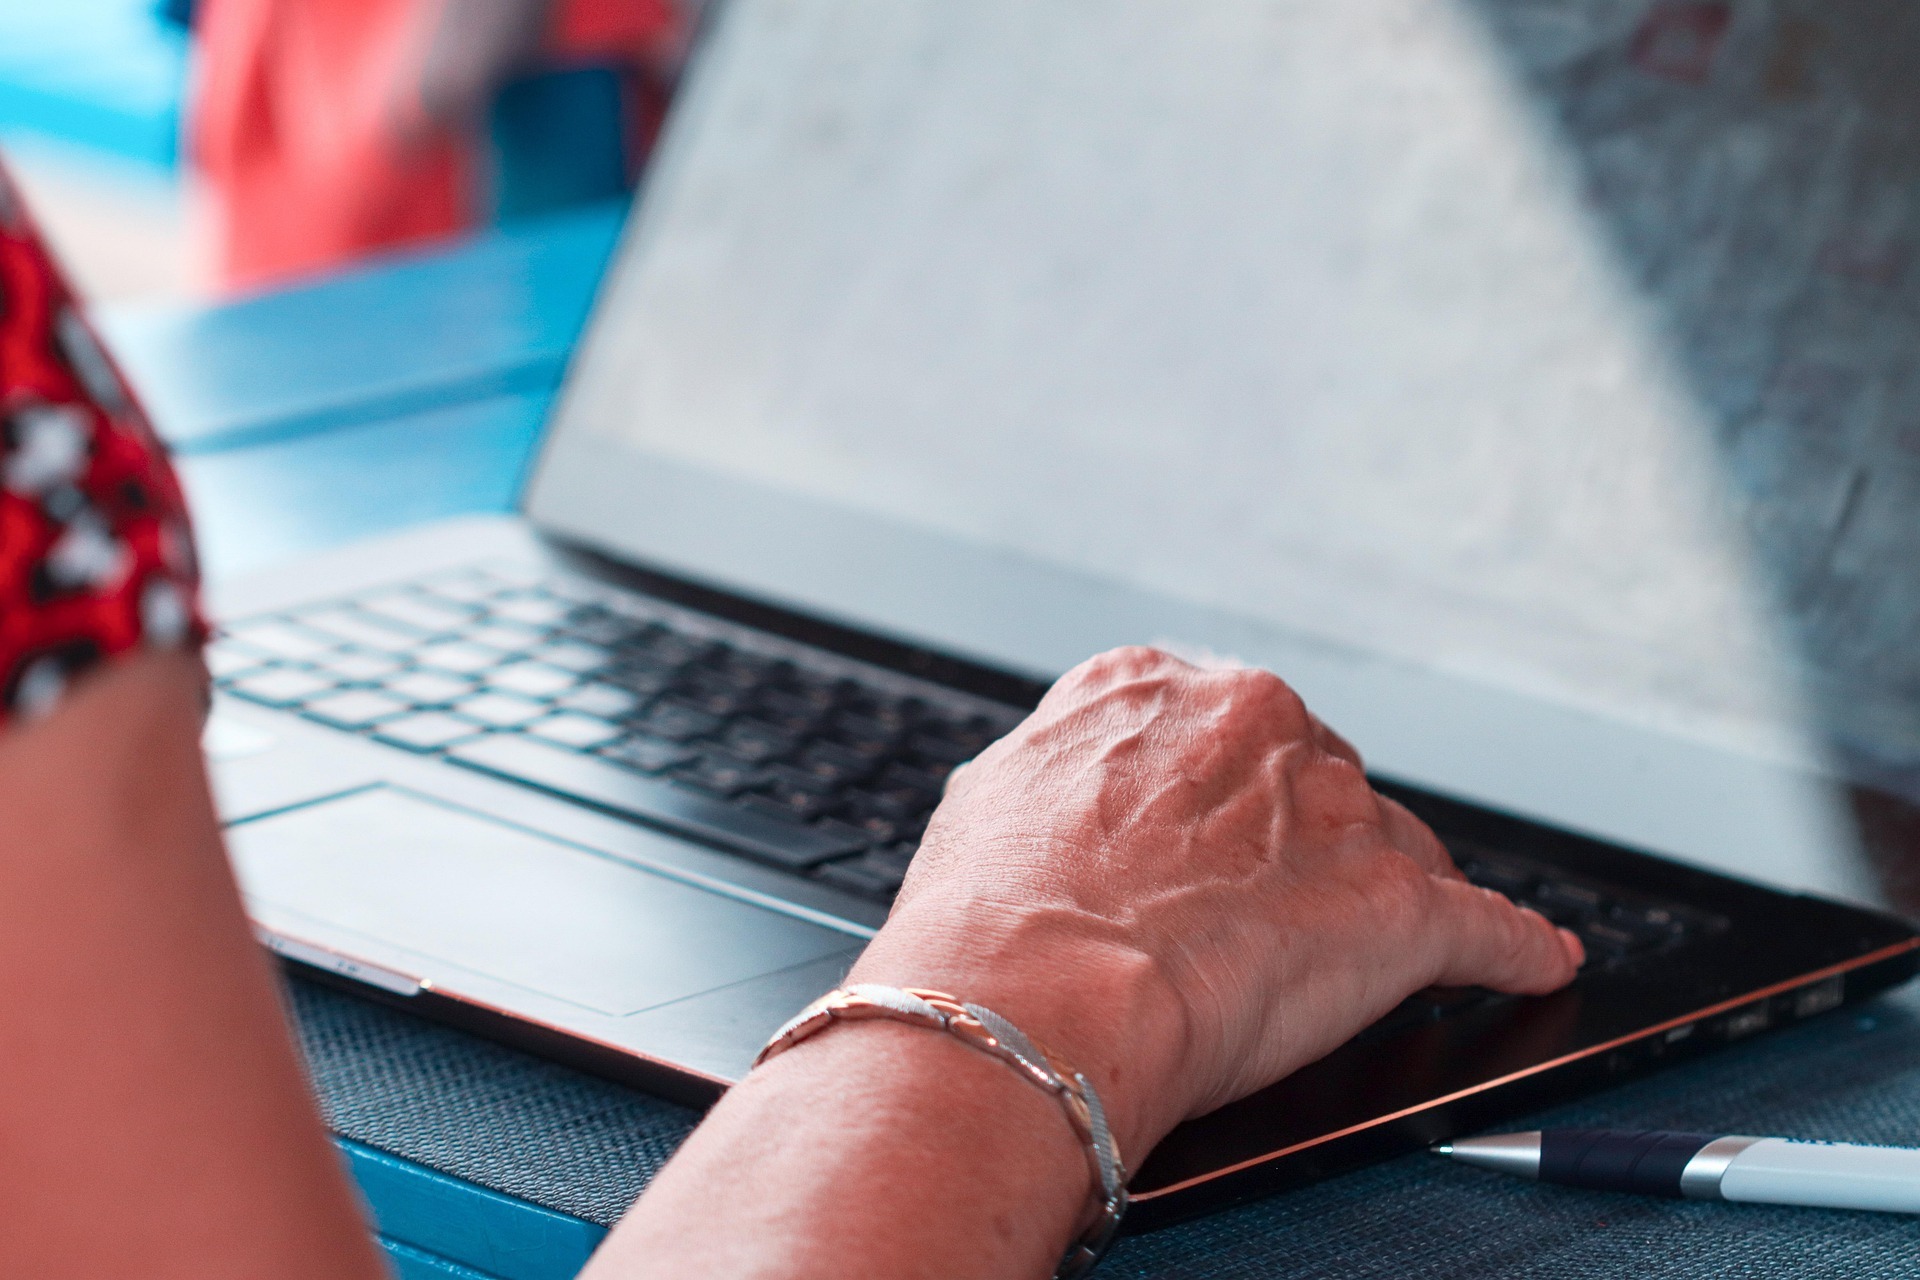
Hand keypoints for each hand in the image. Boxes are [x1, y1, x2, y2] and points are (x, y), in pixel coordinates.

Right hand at [850, 647, 1582, 1165]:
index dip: (1224, 799)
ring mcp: (1332, 806)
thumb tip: (1063, 799)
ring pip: (1388, 845)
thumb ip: (1057, 777)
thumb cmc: (992, 923)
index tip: (1222, 839)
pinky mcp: (1395, 901)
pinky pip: (1481, 925)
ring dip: (1372, 899)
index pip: (1223, 731)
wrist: (1033, 1000)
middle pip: (1314, 781)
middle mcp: (1255, 721)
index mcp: (1153, 686)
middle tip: (1252, 918)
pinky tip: (1530, 960)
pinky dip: (1509, 947)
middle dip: (1298, 845)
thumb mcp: (993, 803)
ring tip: (1342, 963)